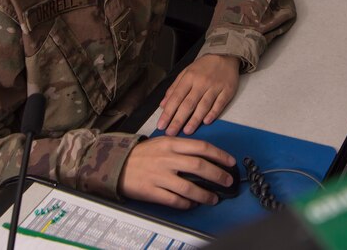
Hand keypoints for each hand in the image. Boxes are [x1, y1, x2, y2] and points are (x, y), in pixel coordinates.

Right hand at [118, 136, 235, 207]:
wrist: (116, 164)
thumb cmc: (143, 154)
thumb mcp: (163, 143)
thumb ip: (182, 148)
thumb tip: (206, 158)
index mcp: (172, 143)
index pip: (202, 147)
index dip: (219, 155)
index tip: (231, 162)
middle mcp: (168, 158)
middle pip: (199, 166)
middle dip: (218, 175)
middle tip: (228, 181)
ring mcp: (160, 176)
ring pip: (188, 187)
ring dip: (205, 195)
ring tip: (214, 199)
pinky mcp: (152, 191)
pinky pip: (174, 200)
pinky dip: (186, 204)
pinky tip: (193, 204)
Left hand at [157, 54, 239, 135]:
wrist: (225, 58)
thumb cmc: (203, 68)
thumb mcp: (186, 73)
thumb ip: (174, 88)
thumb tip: (163, 104)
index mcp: (189, 77)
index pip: (176, 97)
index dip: (168, 112)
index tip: (161, 125)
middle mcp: (201, 82)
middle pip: (188, 103)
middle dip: (178, 120)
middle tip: (171, 132)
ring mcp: (215, 87)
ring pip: (203, 105)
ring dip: (195, 120)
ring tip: (187, 131)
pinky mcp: (227, 91)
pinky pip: (219, 104)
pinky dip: (213, 113)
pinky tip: (206, 122)